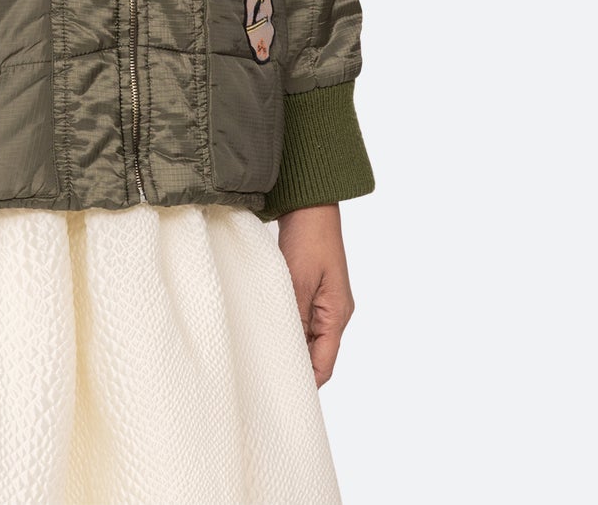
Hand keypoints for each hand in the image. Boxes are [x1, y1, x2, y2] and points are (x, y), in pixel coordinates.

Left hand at [275, 202, 354, 387]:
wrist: (310, 203)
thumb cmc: (308, 237)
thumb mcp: (297, 281)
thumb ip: (293, 318)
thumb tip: (286, 352)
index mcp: (336, 315)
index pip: (324, 364)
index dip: (306, 382)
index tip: (281, 393)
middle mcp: (333, 312)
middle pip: (317, 354)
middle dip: (294, 367)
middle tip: (264, 379)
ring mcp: (323, 301)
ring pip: (307, 337)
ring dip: (288, 345)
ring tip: (261, 357)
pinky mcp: (311, 289)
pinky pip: (301, 318)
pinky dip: (287, 326)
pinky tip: (266, 328)